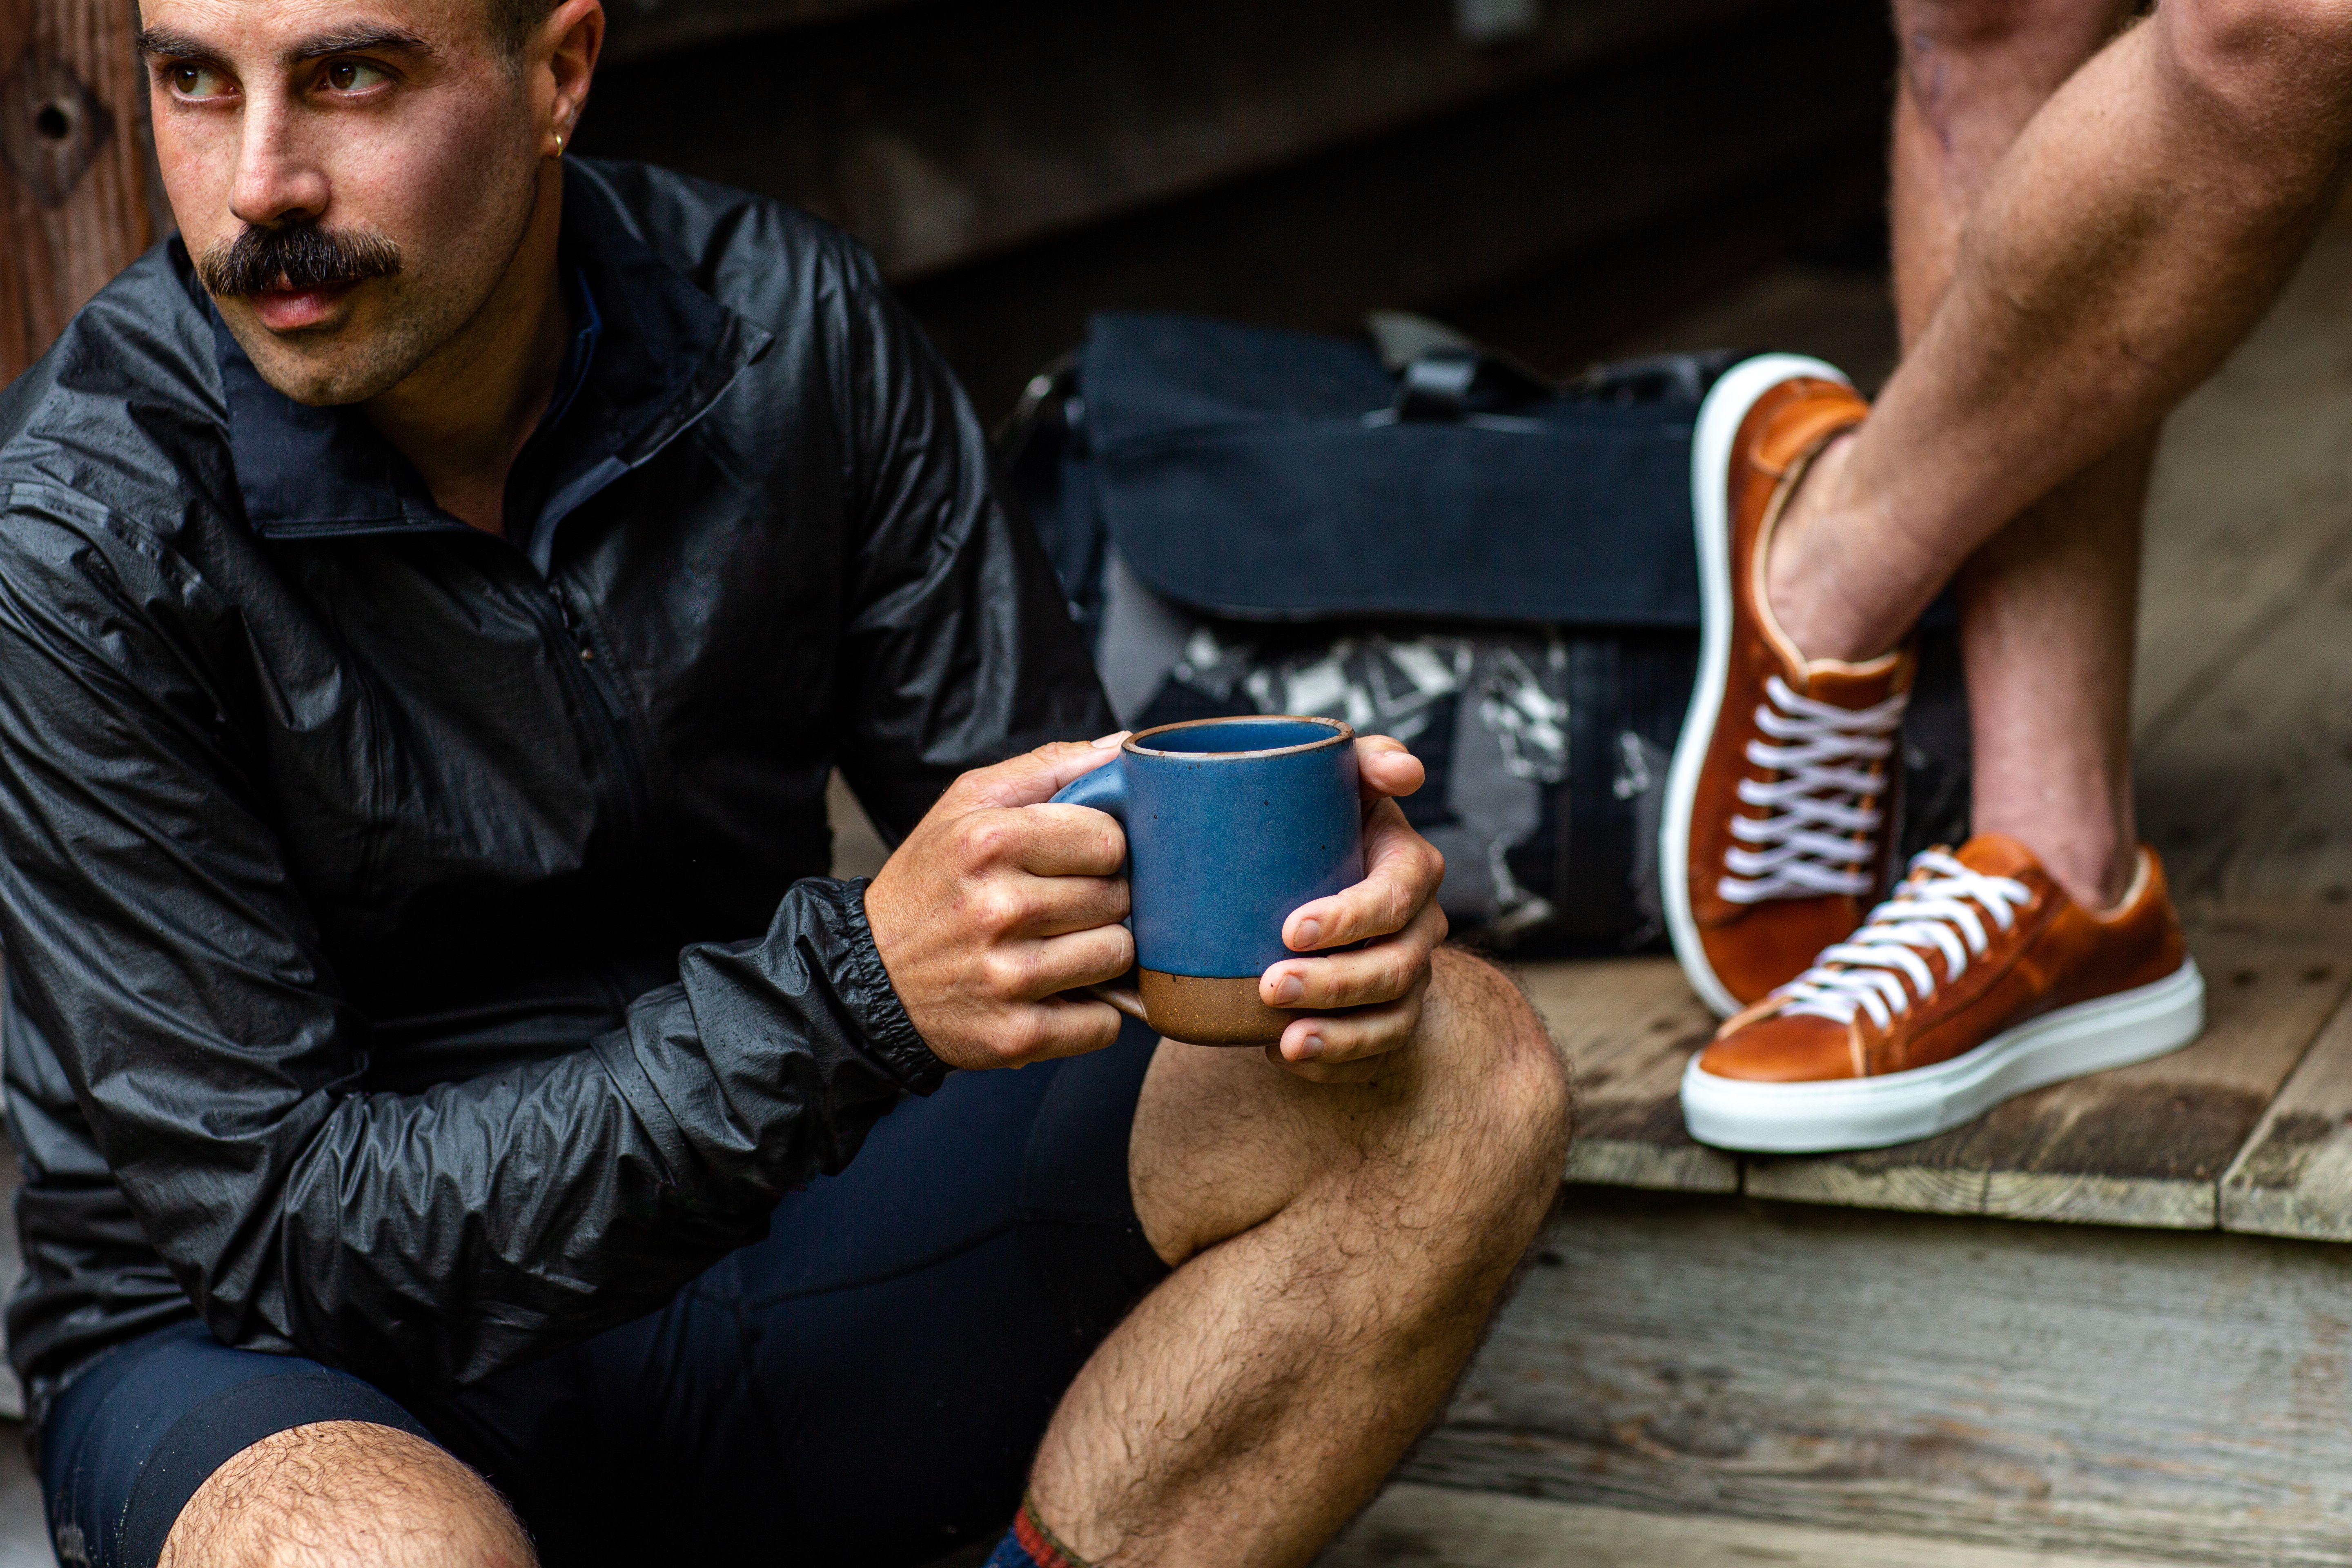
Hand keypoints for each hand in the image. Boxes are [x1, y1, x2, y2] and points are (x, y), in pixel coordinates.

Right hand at [864, 737, 1134, 1071]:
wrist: (867, 980)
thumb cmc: (929, 884)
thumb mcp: (965, 805)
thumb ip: (1046, 769)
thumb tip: (1122, 747)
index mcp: (986, 841)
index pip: (1108, 838)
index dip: (1103, 848)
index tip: (1078, 859)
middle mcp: (997, 908)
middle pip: (1117, 896)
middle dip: (1102, 899)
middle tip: (1064, 905)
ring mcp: (1008, 977)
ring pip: (1118, 955)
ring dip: (1100, 953)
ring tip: (1059, 947)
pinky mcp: (1016, 1035)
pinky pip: (1104, 1024)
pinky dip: (1092, 1012)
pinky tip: (1057, 993)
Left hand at [1259, 735, 1448, 1082]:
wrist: (1282, 879)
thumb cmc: (1305, 824)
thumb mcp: (1329, 781)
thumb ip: (1362, 759)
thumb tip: (1405, 772)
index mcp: (1407, 866)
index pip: (1397, 894)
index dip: (1352, 916)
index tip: (1290, 929)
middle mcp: (1417, 926)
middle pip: (1395, 967)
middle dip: (1336, 983)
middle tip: (1271, 985)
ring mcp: (1405, 979)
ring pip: (1391, 1020)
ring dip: (1339, 1033)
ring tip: (1284, 1038)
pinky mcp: (1383, 1022)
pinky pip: (1373, 1055)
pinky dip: (1332, 1061)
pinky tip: (1283, 1055)